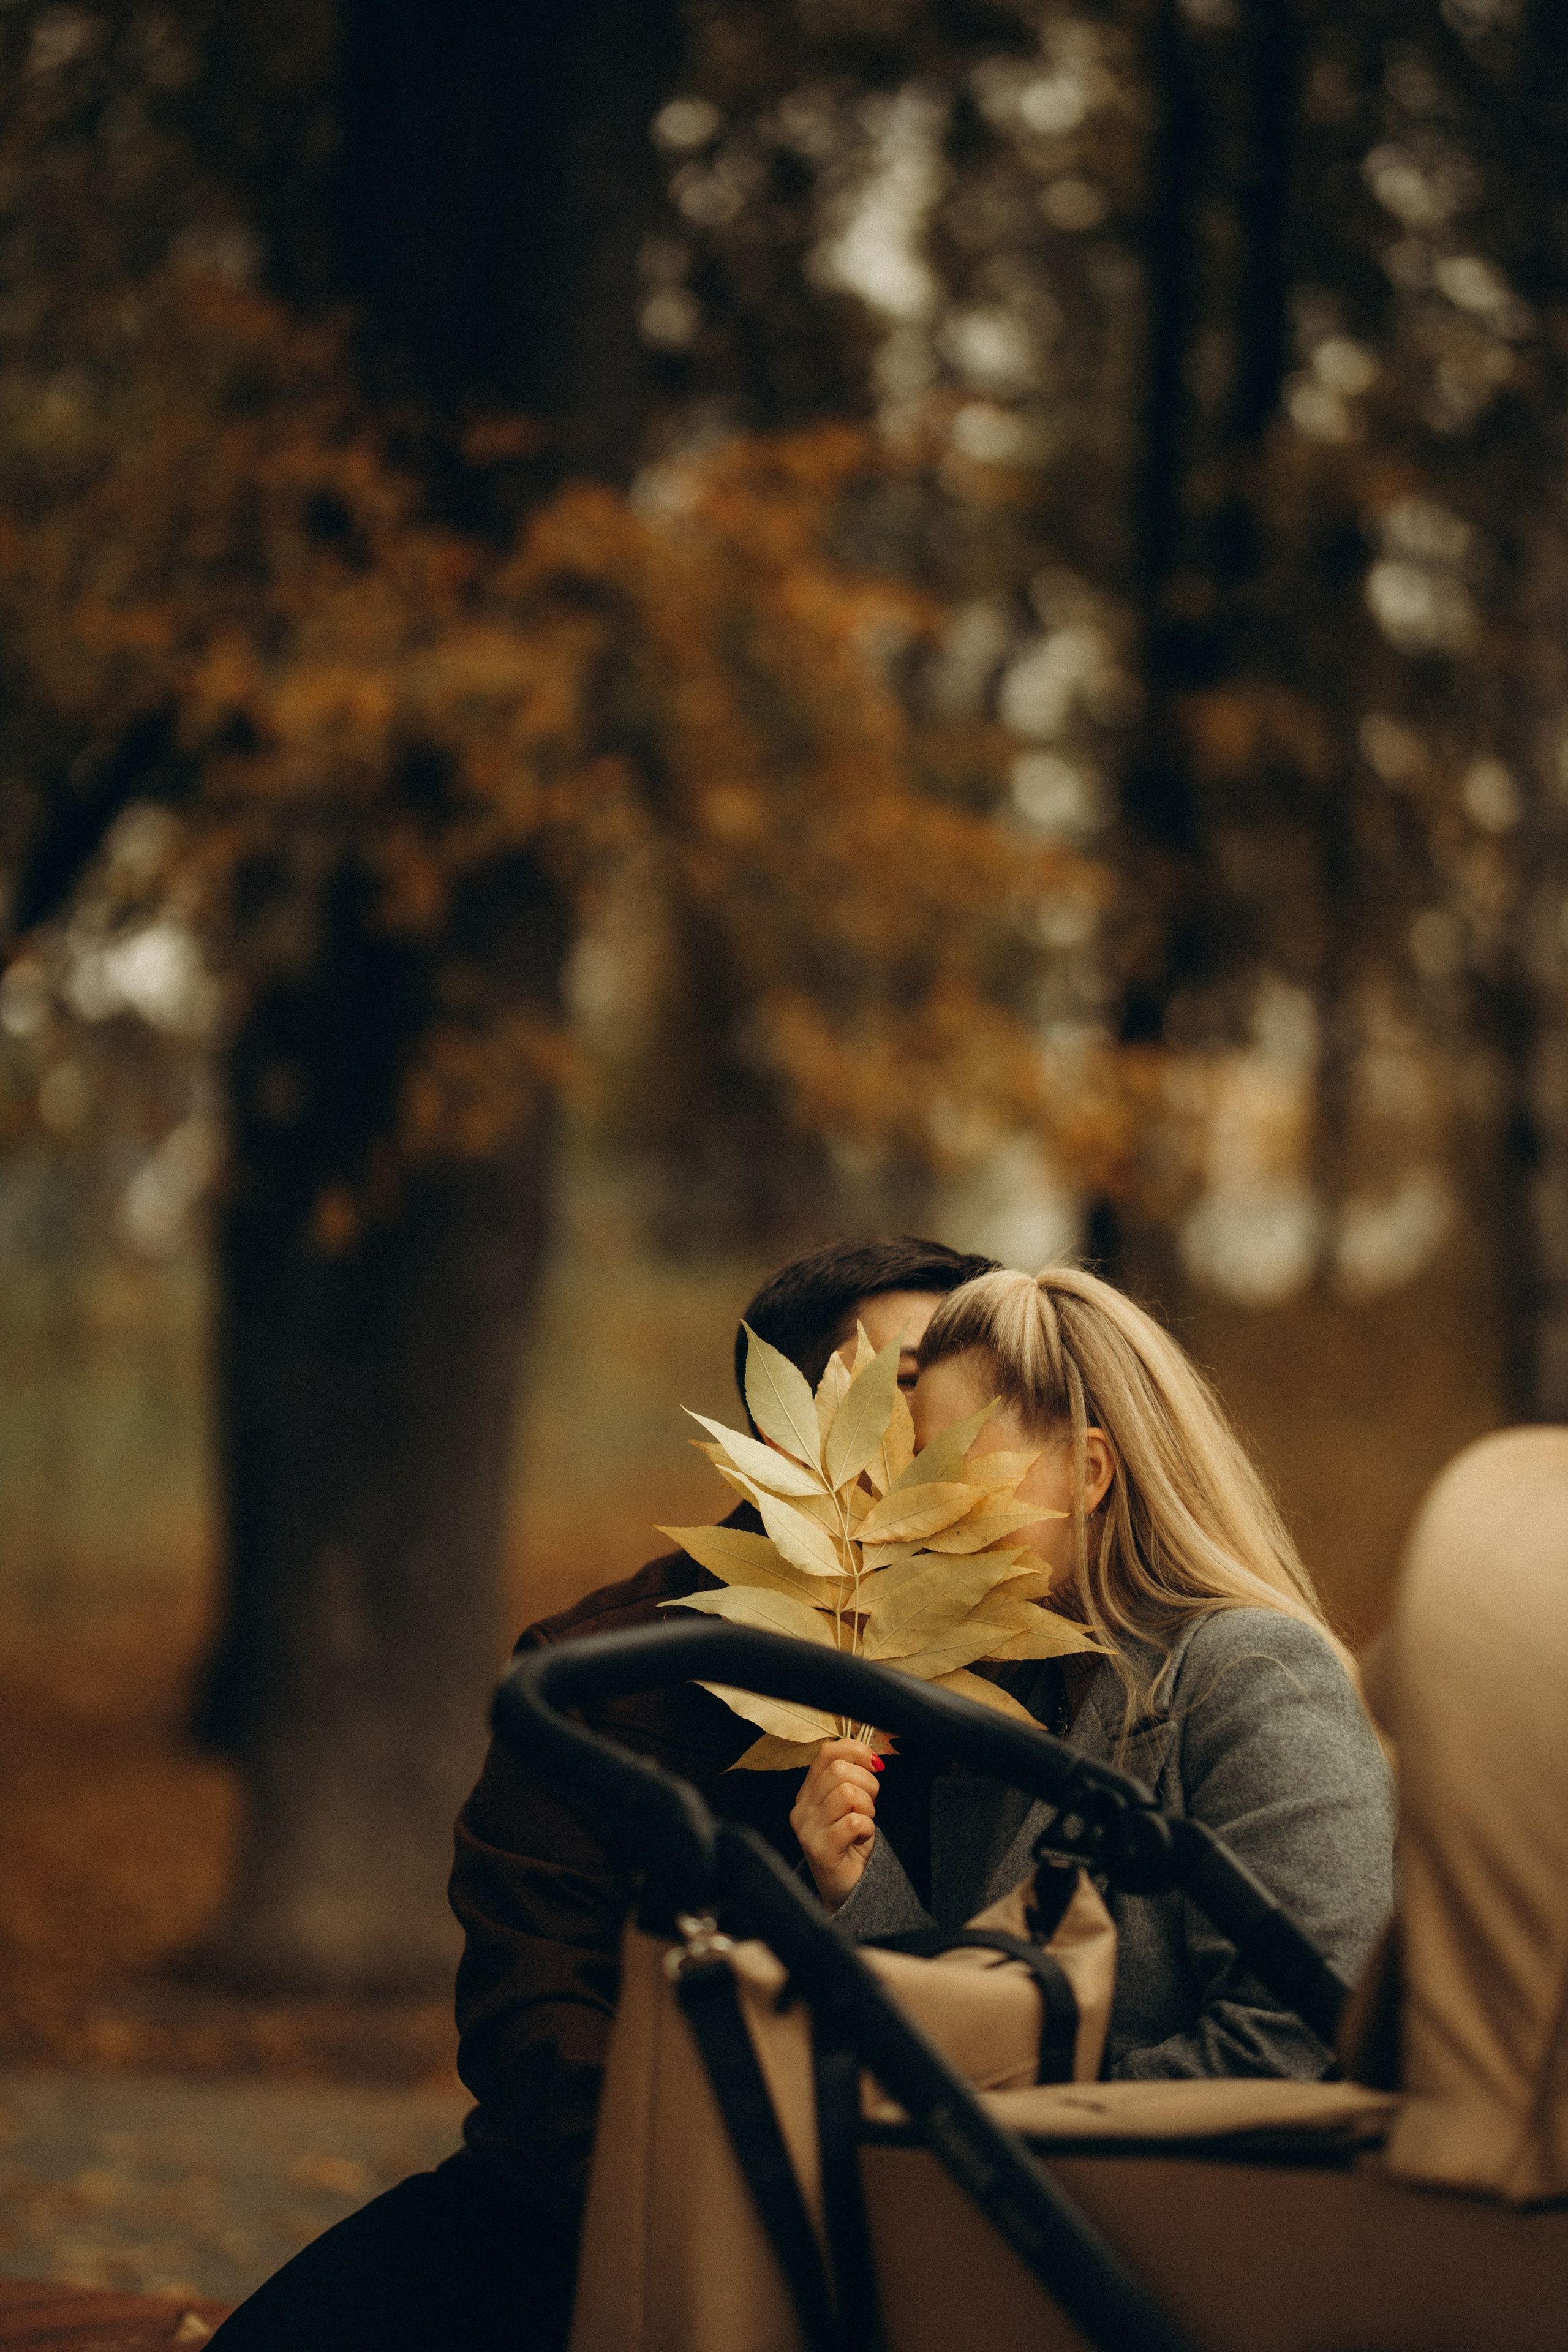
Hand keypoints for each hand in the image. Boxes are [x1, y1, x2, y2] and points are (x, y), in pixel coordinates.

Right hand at [790, 1739, 880, 1912]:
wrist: (847, 1886)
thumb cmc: (851, 1841)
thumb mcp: (851, 1803)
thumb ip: (854, 1777)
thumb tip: (872, 1756)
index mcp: (808, 1792)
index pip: (827, 1753)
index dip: (856, 1751)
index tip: (875, 1765)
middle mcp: (802, 1808)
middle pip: (839, 1770)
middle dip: (867, 1783)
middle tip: (869, 1805)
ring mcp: (808, 1829)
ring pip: (847, 1793)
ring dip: (867, 1808)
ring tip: (863, 1823)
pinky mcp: (820, 1849)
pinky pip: (855, 1822)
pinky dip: (867, 1829)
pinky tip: (860, 1839)